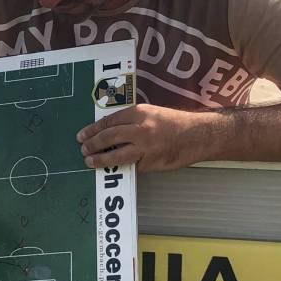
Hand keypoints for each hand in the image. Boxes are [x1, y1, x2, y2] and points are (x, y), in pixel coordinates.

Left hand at [77, 104, 212, 172]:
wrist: (197, 135)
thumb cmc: (174, 122)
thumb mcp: (150, 112)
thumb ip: (130, 120)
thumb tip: (108, 130)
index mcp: (138, 112)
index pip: (108, 122)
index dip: (92, 130)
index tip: (82, 135)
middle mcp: (140, 129)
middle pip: (108, 137)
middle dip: (92, 144)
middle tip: (83, 149)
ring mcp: (145, 148)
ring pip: (116, 156)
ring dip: (100, 159)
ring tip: (90, 161)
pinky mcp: (151, 163)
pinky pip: (132, 166)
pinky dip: (123, 166)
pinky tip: (114, 167)